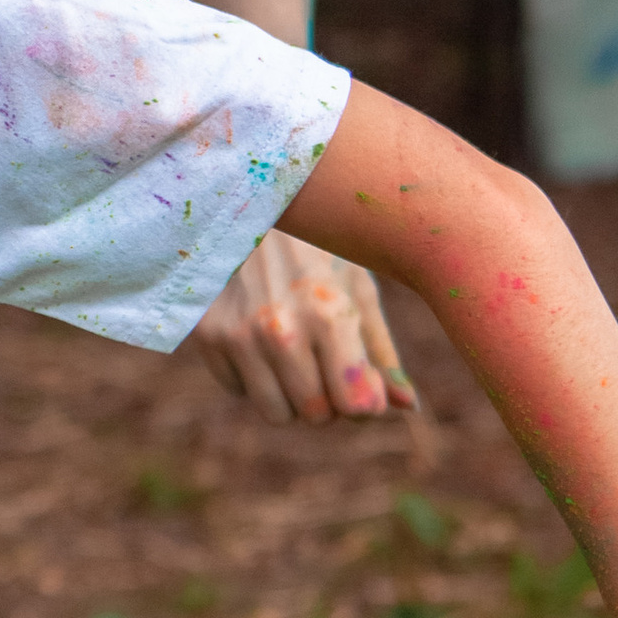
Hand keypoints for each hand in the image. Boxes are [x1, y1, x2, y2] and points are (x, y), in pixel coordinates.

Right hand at [188, 232, 417, 423]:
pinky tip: (259, 336)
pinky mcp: (207, 335)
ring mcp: (239, 335)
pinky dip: (253, 375)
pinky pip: (239, 390)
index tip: (364, 380)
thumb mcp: (356, 287)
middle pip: (318, 415)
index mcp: (330, 314)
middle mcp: (282, 330)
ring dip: (292, 395)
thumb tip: (410, 407)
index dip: (366, 399)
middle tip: (328, 361)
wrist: (243, 202)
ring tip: (297, 354)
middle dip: (330, 398)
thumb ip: (381, 351)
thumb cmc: (315, 246)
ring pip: (277, 414)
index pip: (357, 406)